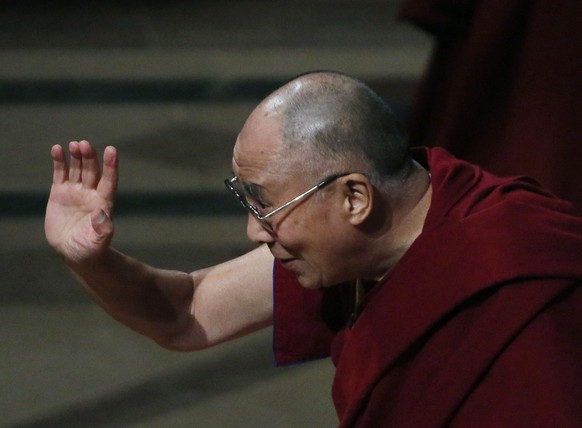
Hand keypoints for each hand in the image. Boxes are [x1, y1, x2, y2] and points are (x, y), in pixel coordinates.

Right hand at [45, 140, 117, 263]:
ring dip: (77, 156)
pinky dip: (60, 162)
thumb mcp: (97, 242)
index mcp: (103, 203)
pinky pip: (60, 174)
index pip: (109, 181)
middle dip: (90, 157)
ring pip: (78, 169)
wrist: (73, 251)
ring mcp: (75, 192)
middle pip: (92, 171)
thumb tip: (103, 214)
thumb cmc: (90, 249)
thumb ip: (102, 229)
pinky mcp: (60, 193)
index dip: (111, 166)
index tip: (112, 150)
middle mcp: (91, 194)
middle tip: (84, 145)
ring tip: (75, 145)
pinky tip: (57, 149)